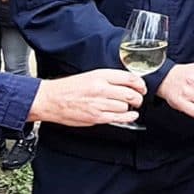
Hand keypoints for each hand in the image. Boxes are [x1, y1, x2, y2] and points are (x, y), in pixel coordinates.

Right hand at [29, 69, 146, 126]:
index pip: (129, 78)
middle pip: (131, 93)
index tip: (142, 87)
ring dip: (131, 107)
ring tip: (130, 107)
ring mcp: (99, 104)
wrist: (51, 99)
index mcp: (100, 75)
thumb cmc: (68, 88)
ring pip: (126, 106)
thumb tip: (126, 83)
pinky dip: (129, 117)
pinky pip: (119, 118)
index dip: (140, 83)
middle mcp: (101, 88)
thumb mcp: (89, 76)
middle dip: (139, 97)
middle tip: (139, 98)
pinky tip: (131, 116)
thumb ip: (108, 79)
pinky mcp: (96, 117)